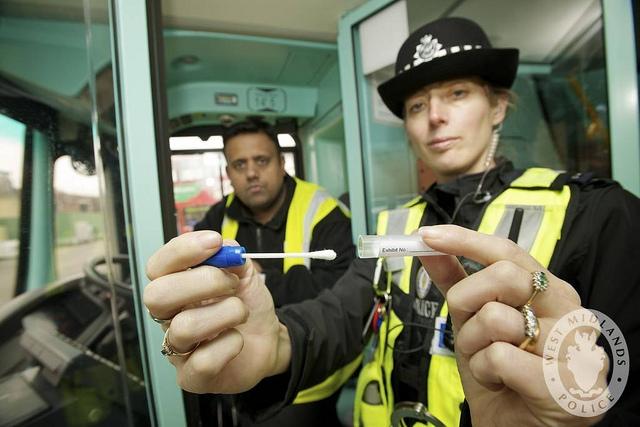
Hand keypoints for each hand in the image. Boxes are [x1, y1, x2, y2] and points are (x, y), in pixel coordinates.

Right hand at [144, 231, 290, 393]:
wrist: (268, 339)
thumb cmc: (247, 304)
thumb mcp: (243, 272)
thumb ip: (231, 256)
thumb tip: (224, 247)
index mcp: (174, 287)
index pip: (157, 266)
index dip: (182, 251)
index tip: (214, 243)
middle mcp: (168, 317)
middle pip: (157, 295)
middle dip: (203, 281)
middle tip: (231, 283)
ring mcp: (177, 348)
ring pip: (184, 327)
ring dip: (226, 313)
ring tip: (241, 312)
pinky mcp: (191, 376)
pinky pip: (203, 361)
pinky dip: (230, 345)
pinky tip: (237, 340)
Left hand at [418, 225, 604, 426]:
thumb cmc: (500, 373)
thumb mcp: (472, 321)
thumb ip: (455, 280)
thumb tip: (428, 244)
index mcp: (550, 290)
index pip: (508, 252)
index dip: (464, 240)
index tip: (427, 236)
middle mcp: (570, 310)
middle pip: (502, 276)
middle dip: (467, 302)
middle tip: (470, 330)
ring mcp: (575, 346)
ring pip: (496, 319)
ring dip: (474, 346)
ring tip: (490, 364)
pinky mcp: (569, 383)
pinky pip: (501, 357)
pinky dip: (486, 372)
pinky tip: (501, 384)